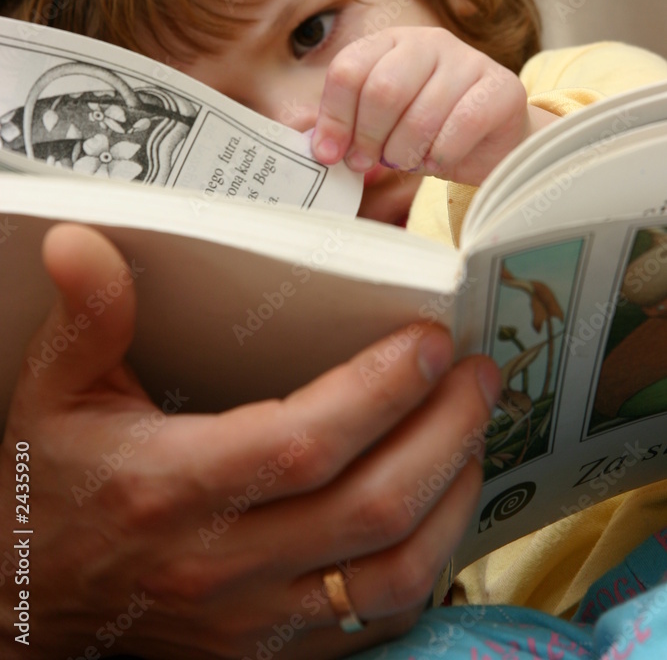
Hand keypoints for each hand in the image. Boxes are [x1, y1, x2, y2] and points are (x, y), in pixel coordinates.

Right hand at [0, 224, 499, 658]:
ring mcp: (254, 619)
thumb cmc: (51, 483)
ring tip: (473, 432)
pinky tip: (442, 503)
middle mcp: (222, 562)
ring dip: (453, 499)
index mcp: (174, 486)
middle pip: (372, 507)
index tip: (430, 339)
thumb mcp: (54, 392)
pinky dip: (429, 559)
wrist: (27, 597)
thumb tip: (82, 239)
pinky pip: (379, 618)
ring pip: (392, 574)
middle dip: (446, 433)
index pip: (305, 442)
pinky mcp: (273, 649)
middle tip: (478, 374)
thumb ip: (88, 316)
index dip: (381, 390)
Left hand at [311, 27, 556, 185]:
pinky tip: (436, 161)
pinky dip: (440, 155)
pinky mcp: (501, 87)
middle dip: (367, 137)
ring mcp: (469, 60)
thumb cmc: (428, 131)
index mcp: (392, 42)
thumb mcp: (380, 124)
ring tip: (405, 162)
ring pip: (421, 114)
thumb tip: (311, 136)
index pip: (348, 69)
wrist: (491, 141)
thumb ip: (345, 125)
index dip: (333, 117)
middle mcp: (430, 42)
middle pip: (382, 89)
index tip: (330, 154)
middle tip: (367, 163)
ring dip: (404, 152)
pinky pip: (460, 126)